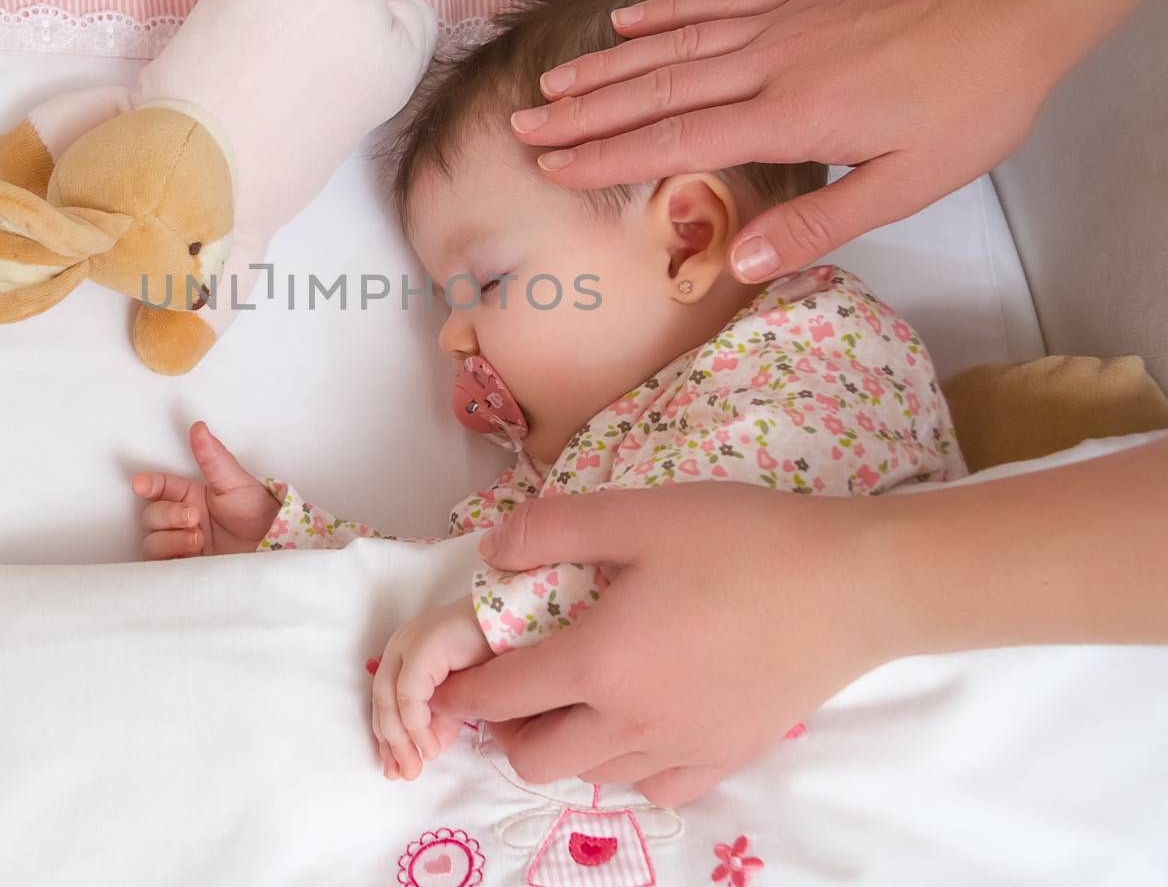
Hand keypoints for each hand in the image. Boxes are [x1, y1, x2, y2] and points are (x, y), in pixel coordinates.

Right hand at [131, 421, 278, 557]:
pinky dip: (170, 559)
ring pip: (152, 542)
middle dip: (168, 514)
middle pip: (152, 515)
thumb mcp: (237, 484)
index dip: (148, 484)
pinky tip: (190, 555)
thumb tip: (198, 428)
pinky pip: (160, 567)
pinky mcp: (186, 569)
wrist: (274, 551)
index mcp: (193, 497)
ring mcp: (183, 546)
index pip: (161, 487)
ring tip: (198, 540)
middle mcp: (184, 521)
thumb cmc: (259, 515)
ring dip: (170, 539)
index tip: (141, 483)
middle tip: (194, 517)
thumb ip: (214, 458)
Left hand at [371, 597, 490, 781]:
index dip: (388, 739)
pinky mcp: (423, 647)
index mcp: (405, 655)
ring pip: (389, 700)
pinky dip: (415, 725)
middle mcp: (401, 645)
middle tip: (403, 775)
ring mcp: (409, 643)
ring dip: (401, 740)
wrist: (523, 623)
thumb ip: (443, 720)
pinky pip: (409, 694)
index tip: (395, 770)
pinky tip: (429, 747)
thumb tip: (428, 751)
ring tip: (415, 767)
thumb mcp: (464, 697)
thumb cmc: (497, 653)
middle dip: (391, 744)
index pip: (385, 703)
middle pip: (382, 702)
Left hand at [433, 486, 885, 805]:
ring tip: (573, 702)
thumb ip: (552, 529)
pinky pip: (659, 788)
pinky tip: (640, 727)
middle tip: (511, 691)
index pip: (503, 695)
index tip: (449, 686)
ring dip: (566, 749)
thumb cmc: (742, 539)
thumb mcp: (636, 513)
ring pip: (596, 777)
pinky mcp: (730, 755)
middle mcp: (633, 723)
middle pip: (538, 758)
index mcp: (598, 663)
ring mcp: (685, 748)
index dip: (464, 692)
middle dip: (506, 732)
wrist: (852, 584)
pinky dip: (632, 768)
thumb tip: (492, 550)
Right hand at [512, 0, 1051, 281]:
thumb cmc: (970, 102)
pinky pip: (711, 2)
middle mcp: (766, 64)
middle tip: (522, 128)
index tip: (551, 167)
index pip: (675, 140)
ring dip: (605, 65)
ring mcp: (777, 21)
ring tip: (550, 82)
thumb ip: (818, 222)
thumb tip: (734, 260)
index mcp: (789, 117)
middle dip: (582, 113)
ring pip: (671, 45)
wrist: (1017, 0)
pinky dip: (661, 13)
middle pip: (654, 90)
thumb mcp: (908, 184)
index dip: (606, 157)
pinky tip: (624, 21)